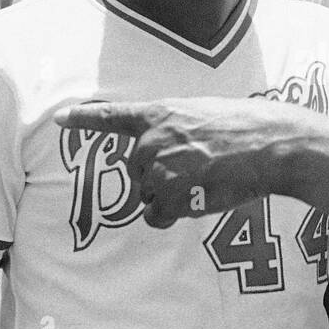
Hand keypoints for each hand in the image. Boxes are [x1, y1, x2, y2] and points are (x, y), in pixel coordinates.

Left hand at [54, 97, 301, 227]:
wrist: (268, 144)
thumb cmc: (244, 127)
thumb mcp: (202, 113)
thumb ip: (175, 129)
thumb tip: (168, 153)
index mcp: (158, 114)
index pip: (111, 116)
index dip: (83, 118)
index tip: (60, 119)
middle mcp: (150, 141)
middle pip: (137, 172)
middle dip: (161, 175)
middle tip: (198, 169)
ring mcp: (158, 169)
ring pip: (149, 195)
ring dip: (172, 195)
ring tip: (205, 181)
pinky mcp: (170, 196)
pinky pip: (157, 216)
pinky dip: (173, 214)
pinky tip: (199, 200)